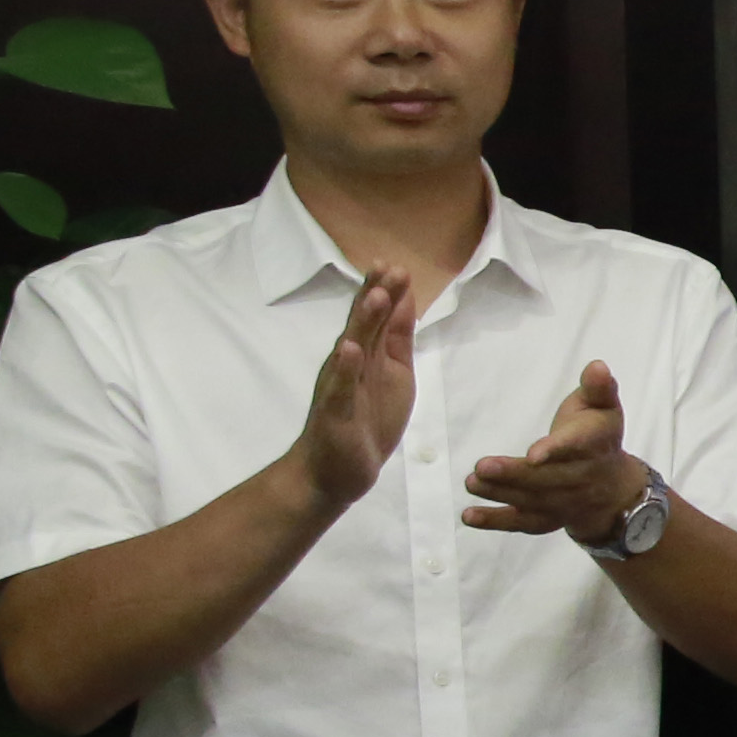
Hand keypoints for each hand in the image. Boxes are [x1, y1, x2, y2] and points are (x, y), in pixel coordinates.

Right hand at [288, 265, 420, 513]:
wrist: (333, 471)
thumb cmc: (363, 419)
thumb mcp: (392, 373)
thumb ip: (395, 337)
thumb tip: (402, 298)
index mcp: (365, 356)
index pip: (375, 318)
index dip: (385, 292)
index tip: (395, 265)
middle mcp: (348, 365)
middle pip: (363, 325)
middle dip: (376, 296)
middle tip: (387, 267)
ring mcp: (339, 387)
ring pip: (352, 349)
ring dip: (363, 322)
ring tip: (374, 295)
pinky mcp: (335, 413)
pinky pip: (339, 388)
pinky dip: (344, 369)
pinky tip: (348, 350)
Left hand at [463, 358, 648, 541]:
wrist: (616, 489)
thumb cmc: (599, 437)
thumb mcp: (604, 408)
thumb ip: (598, 387)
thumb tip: (597, 365)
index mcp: (595, 445)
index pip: (577, 447)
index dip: (555, 450)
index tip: (533, 454)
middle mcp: (582, 477)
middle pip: (548, 479)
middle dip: (515, 474)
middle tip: (482, 466)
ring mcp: (564, 502)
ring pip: (533, 500)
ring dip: (501, 493)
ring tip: (473, 482)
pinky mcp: (547, 518)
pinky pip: (522, 523)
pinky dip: (496, 521)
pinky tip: (469, 516)